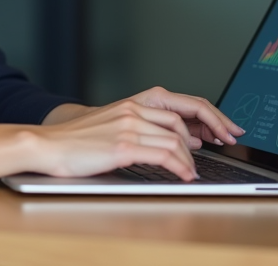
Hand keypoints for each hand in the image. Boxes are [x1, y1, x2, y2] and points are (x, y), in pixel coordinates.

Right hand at [33, 88, 244, 181]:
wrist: (48, 145)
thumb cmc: (80, 140)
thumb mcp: (116, 124)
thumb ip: (148, 127)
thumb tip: (184, 141)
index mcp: (135, 101)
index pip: (185, 102)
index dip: (213, 114)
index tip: (230, 127)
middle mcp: (134, 108)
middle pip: (187, 118)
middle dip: (213, 132)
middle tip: (226, 145)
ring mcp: (128, 125)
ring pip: (177, 139)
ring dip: (192, 158)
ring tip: (194, 171)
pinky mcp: (122, 145)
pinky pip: (164, 155)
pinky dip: (181, 167)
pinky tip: (184, 175)